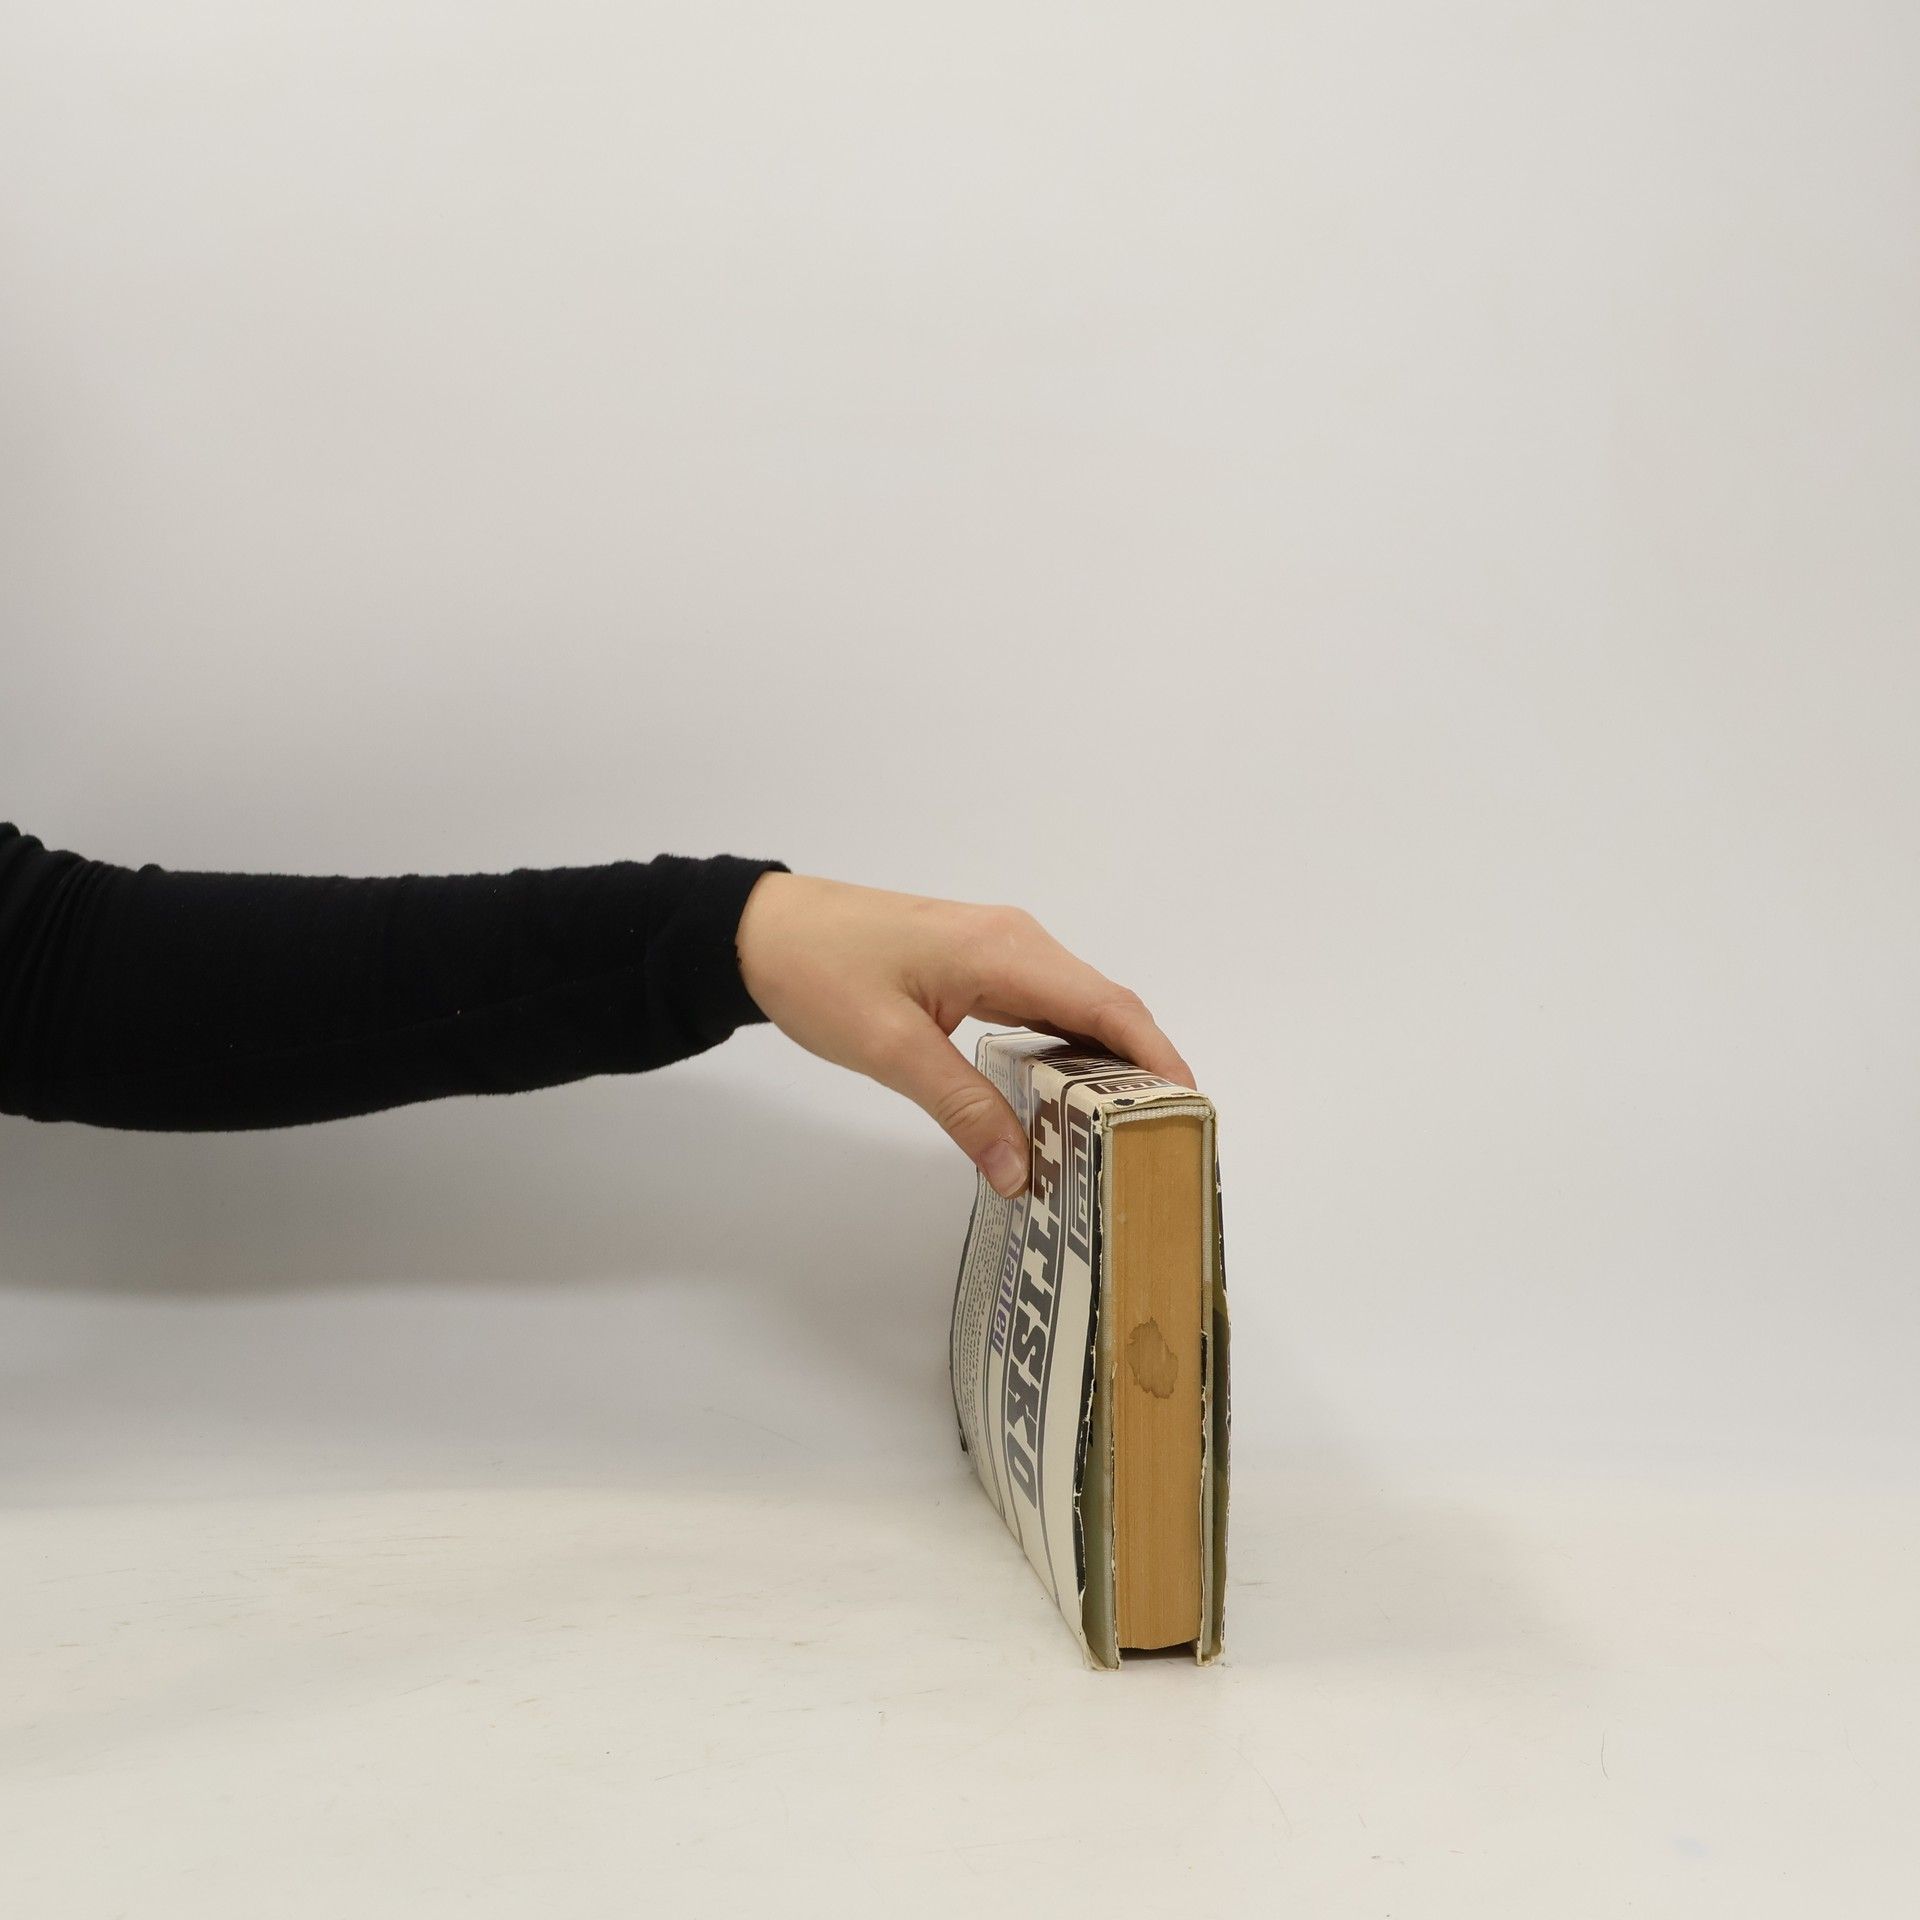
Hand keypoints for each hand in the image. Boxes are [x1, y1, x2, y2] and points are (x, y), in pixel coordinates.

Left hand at [735, 872, 1193, 1196]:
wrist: (763, 930)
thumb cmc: (821, 974)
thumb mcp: (891, 1049)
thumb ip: (963, 1108)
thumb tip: (1020, 1171)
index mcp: (1007, 951)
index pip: (1109, 1005)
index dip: (1157, 1057)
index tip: (1190, 1110)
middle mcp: (1017, 942)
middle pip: (1105, 1007)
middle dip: (1140, 1070)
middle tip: (1162, 1139)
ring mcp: (999, 950)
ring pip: (1076, 1009)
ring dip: (1105, 1063)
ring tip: (1124, 1131)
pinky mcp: (978, 965)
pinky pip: (1044, 1008)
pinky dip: (1068, 1051)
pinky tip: (1067, 1099)